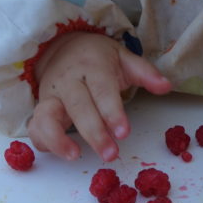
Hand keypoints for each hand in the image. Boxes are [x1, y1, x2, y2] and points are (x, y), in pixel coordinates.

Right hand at [27, 32, 170, 162]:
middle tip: (110, 154)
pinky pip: (35, 127)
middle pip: (78, 106)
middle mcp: (68, 80)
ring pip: (47, 117)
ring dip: (58, 139)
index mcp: (92, 66)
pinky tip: (63, 153)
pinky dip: (44, 142)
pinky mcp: (40, 109)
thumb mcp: (122, 58)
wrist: (61, 46)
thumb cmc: (97, 58)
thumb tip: (167, 86)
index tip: (123, 133)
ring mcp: (50, 95)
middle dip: (93, 132)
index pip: (101, 90)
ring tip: (75, 157)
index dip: (111, 112)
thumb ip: (144, 72)